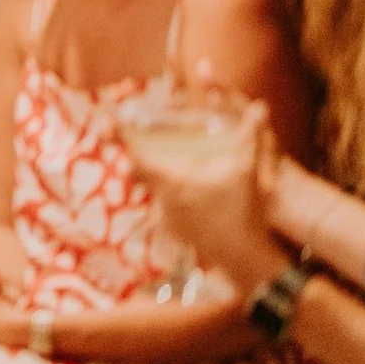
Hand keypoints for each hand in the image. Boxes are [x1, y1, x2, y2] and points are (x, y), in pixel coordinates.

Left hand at [134, 100, 289, 294]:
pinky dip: (170, 192)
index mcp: (172, 181)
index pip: (136, 154)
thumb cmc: (243, 212)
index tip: (105, 122)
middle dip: (134, 153)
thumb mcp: (247, 171)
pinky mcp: (174, 227)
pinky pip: (164, 204)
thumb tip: (260, 106)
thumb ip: (250, 137)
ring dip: (154, 174)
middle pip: (137, 170)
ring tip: (164, 161)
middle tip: (127, 137)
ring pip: (151, 188)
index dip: (119, 137)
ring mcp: (166, 215)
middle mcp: (162, 198)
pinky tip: (189, 191)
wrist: (245, 256)